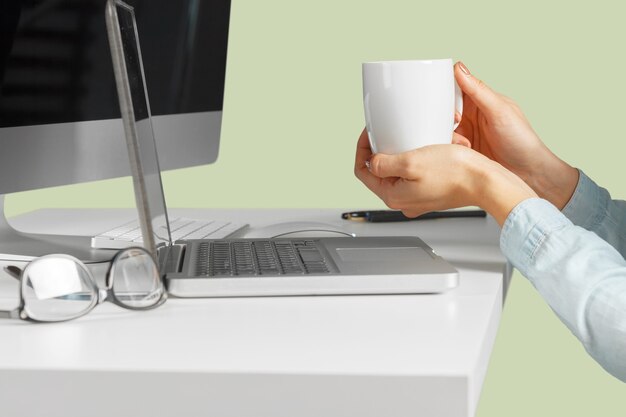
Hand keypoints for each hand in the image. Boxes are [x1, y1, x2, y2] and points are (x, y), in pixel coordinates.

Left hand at [354, 129, 536, 224]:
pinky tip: (432, 148)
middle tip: (393, 132)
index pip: (363, 171)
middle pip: (381, 170)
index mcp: (393, 196)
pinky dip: (421, 157)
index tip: (370, 133)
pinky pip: (418, 171)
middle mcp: (404, 201)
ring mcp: (418, 198)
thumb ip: (384, 163)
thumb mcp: (410, 162)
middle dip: (386, 148)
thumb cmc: (455, 173)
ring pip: (400, 169)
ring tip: (417, 139)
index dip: (362, 148)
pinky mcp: (431, 192)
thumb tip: (372, 162)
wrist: (486, 182)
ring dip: (406, 151)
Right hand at [454, 62, 577, 208]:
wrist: (528, 173)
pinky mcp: (461, 150)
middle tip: (455, 123)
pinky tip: (463, 151)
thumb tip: (459, 68)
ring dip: (448, 134)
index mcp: (480, 100)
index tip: (439, 96)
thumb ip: (478, 90)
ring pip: (442, 128)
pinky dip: (449, 147)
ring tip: (465, 143)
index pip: (455, 87)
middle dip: (444, 116)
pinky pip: (445, 144)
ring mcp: (465, 133)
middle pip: (444, 108)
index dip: (445, 90)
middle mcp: (470, 115)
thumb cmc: (521, 140)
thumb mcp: (499, 111)